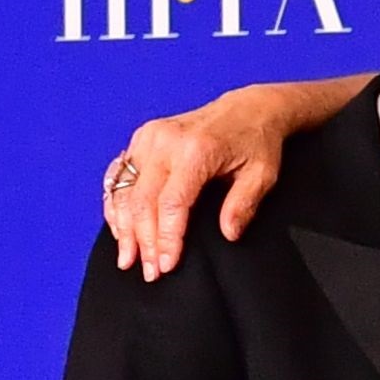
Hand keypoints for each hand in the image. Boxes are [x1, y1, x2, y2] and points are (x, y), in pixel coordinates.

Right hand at [106, 88, 295, 277]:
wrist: (247, 107)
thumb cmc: (257, 142)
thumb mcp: (262, 175)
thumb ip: (243, 204)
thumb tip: (228, 235)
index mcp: (195, 151)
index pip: (172, 203)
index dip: (166, 237)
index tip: (166, 265)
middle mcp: (164, 141)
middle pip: (143, 200)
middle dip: (143, 240)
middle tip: (149, 271)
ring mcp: (148, 137)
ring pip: (125, 190)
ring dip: (124, 227)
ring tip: (128, 258)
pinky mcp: (141, 138)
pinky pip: (120, 175)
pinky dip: (117, 203)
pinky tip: (119, 228)